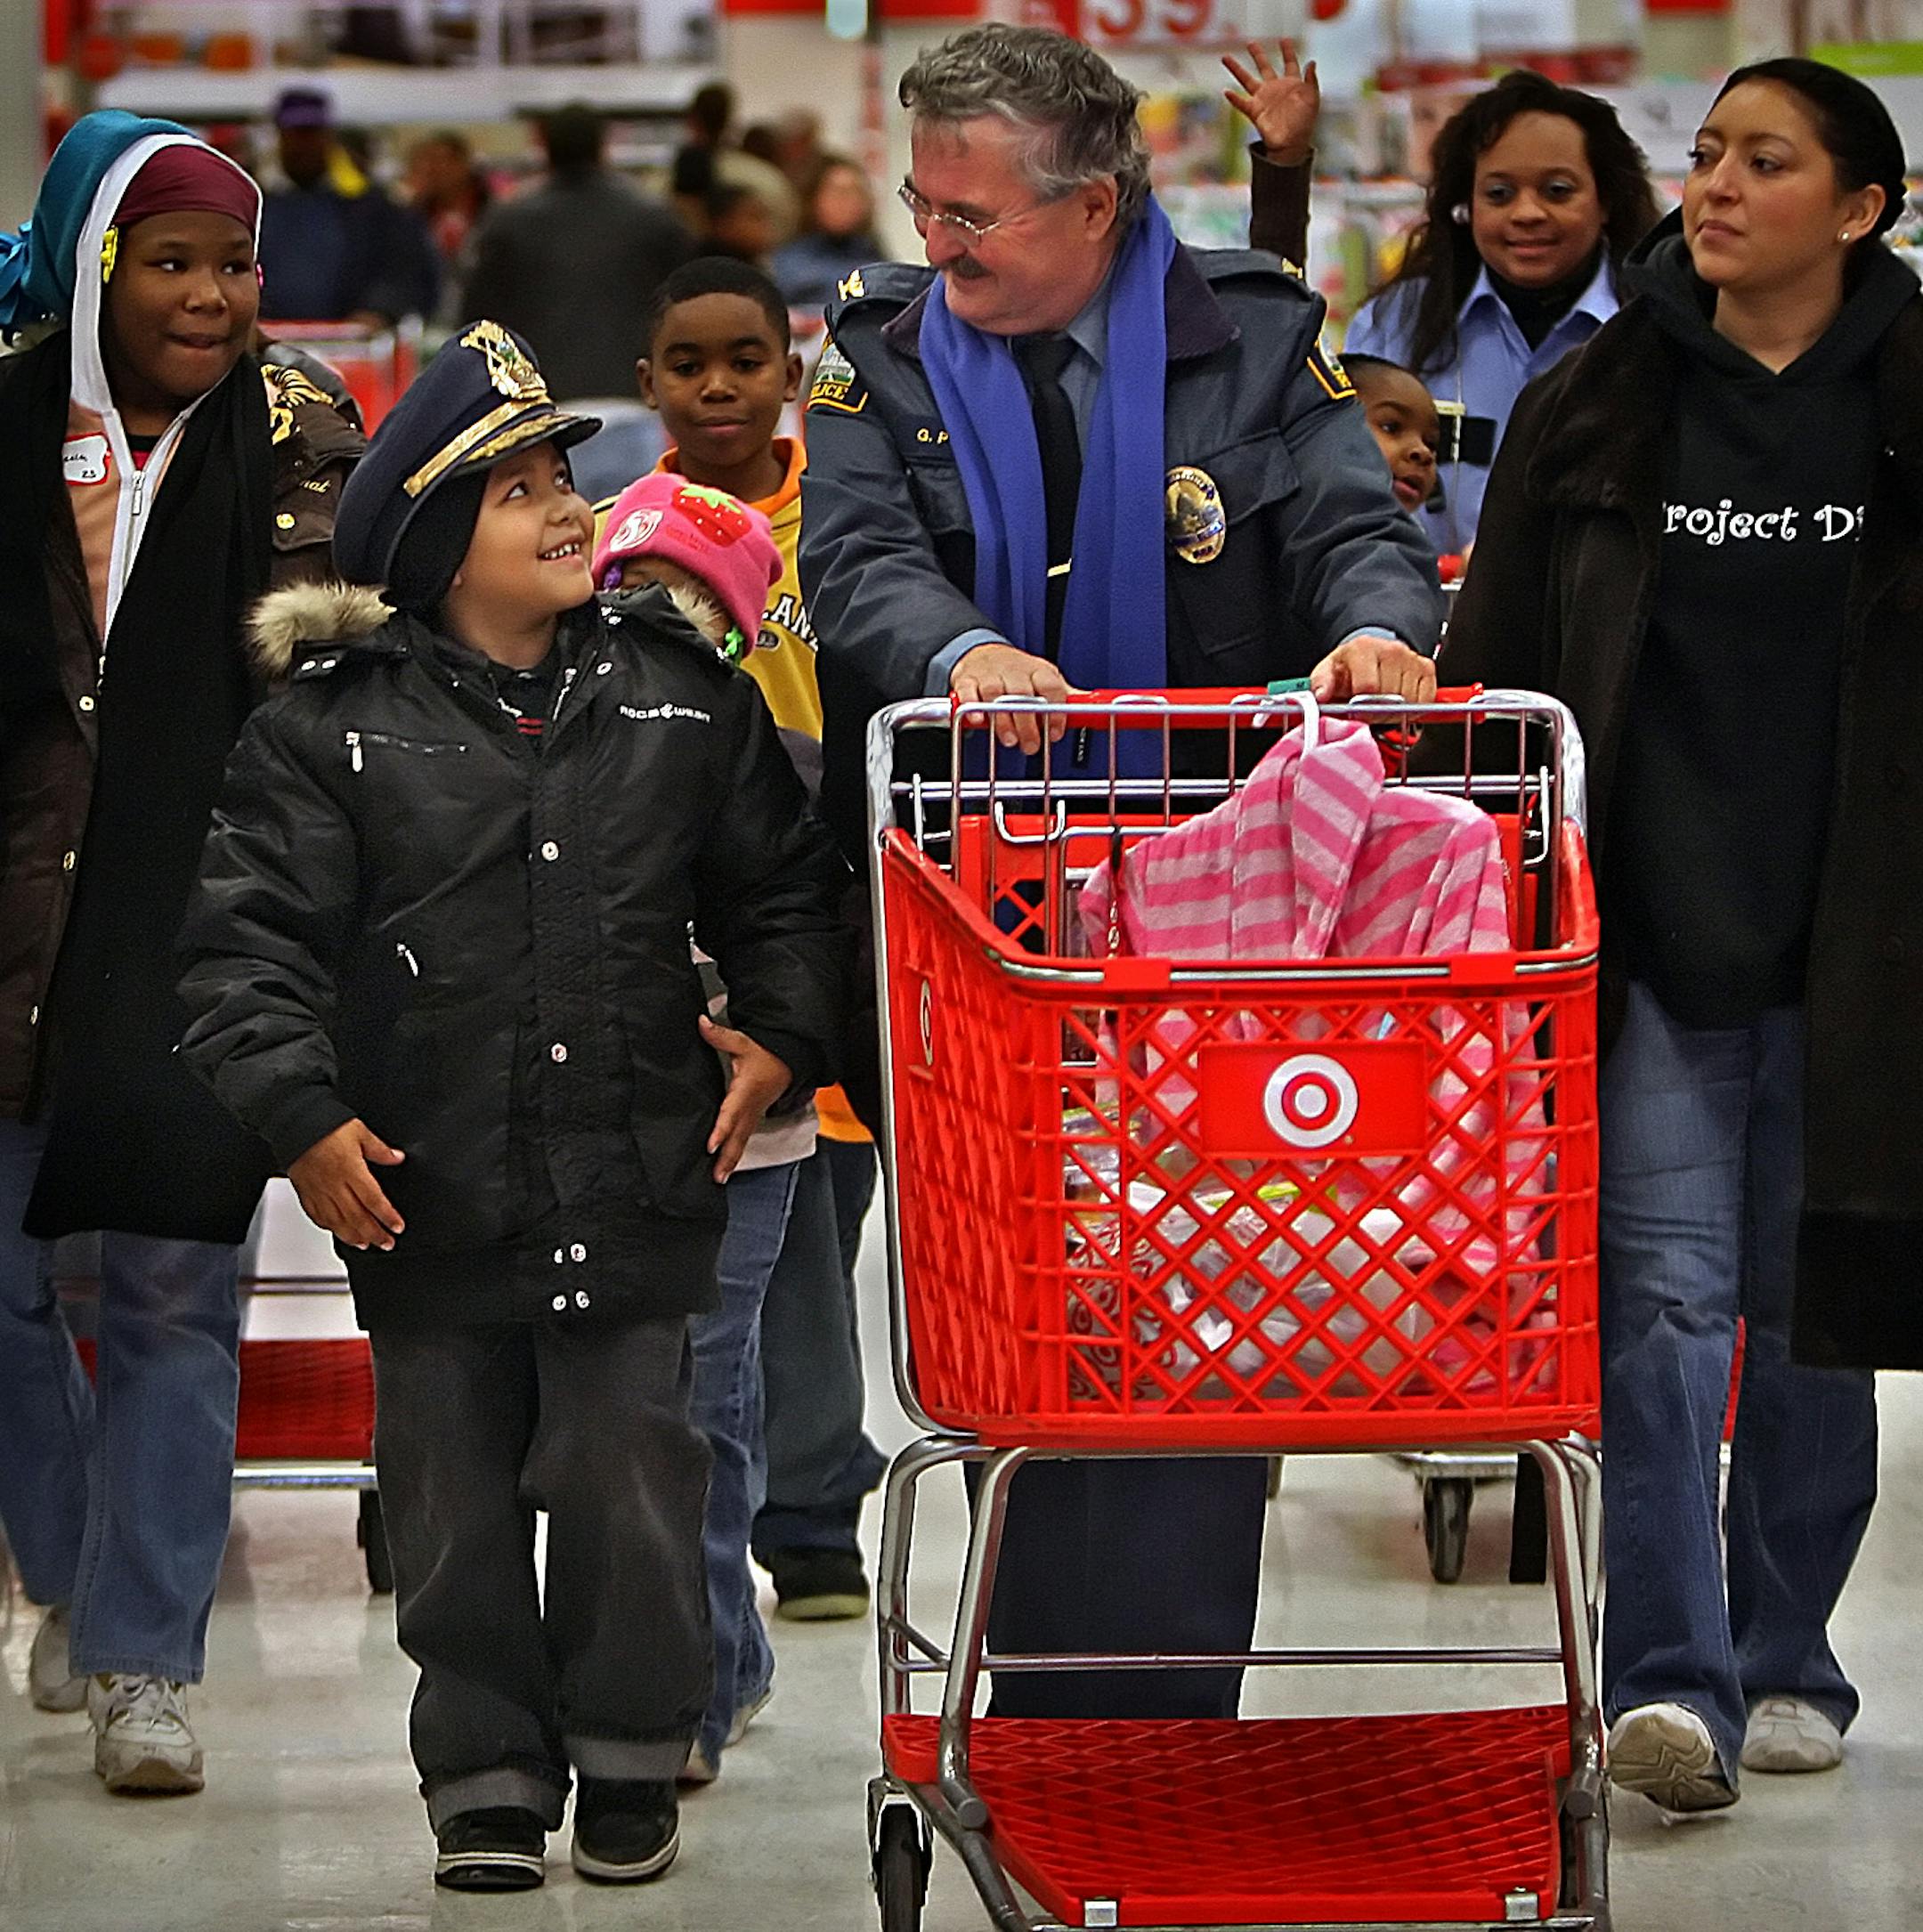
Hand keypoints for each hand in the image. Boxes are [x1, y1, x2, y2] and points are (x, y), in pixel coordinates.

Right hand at [289, 1119, 405, 1250]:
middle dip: (374, 1234)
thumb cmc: (325, 1126)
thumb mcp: (359, 1131)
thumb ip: (380, 1149)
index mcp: (350, 1170)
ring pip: (337, 1221)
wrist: (293, 1125)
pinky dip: (329, 1227)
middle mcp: (334, 1185)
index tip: (398, 1227)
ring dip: (353, 1236)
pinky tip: (338, 1232)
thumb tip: (397, 1158)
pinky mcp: (305, 1192)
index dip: (387, 1217)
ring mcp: (318, 1191)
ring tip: (366, 1244)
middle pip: (357, 1217)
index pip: (373, 1200)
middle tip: (387, 1243)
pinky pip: (317, 1216)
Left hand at [702, 1015, 793, 1182]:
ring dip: (731, 1160)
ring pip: (742, 1141)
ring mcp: (754, 1115)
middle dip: (727, 1156)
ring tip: (719, 1178)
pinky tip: (726, 1167)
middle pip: (738, 1135)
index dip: (722, 1129)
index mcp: (746, 1090)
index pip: (732, 1112)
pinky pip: (745, 1139)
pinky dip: (736, 1155)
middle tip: (716, 1176)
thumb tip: (702, 1023)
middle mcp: (751, 1107)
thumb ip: (720, 1035)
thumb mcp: (744, 1042)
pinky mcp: (755, 1118)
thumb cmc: (767, 1054)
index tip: (711, 1144)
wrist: (790, 1061)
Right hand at [950, 643, 1074, 756]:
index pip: (1051, 687)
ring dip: (1003, 720)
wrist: (982, 652)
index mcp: (1038, 670)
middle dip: (1028, 723)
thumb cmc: (1018, 672)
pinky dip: (972, 706)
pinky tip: (979, 721)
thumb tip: (1096, 709)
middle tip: (1031, 745)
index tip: (1055, 733)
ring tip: (1010, 740)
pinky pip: (969, 692)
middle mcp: (1015, 671)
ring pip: (996, 695)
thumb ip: (1066, 696)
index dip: (1055, 711)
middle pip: (1023, 695)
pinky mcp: (968, 680)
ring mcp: (990, 674)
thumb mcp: (1045, 678)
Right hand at [1222, 40, 1320, 166]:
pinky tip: (1226, 92)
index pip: (1289, 63)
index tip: (1284, 40)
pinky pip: (1242, 103)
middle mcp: (1275, 89)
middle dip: (1258, 55)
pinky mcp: (1255, 112)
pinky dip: (1234, 99)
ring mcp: (1263, 99)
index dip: (1288, 51)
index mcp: (1291, 84)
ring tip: (1225, 58)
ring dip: (1236, 69)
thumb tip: (1311, 62)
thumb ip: (1311, 80)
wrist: (1292, 144)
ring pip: (1247, 80)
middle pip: (1264, 67)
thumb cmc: (1305, 123)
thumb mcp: (1313, 99)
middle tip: (1250, 43)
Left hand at [1309, 635, 1437, 703]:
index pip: (1369, 687)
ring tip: (1382, 705)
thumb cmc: (1349, 668)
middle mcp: (1391, 650)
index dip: (1362, 708)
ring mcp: (1411, 659)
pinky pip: (1424, 701)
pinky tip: (1399, 703)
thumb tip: (1321, 695)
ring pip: (1408, 701)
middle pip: (1389, 697)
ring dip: (1394, 712)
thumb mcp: (1327, 672)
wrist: (1370, 654)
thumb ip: (1320, 683)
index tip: (1356, 713)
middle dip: (1377, 711)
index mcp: (1364, 649)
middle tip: (1368, 711)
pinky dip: (1412, 709)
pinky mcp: (1427, 668)